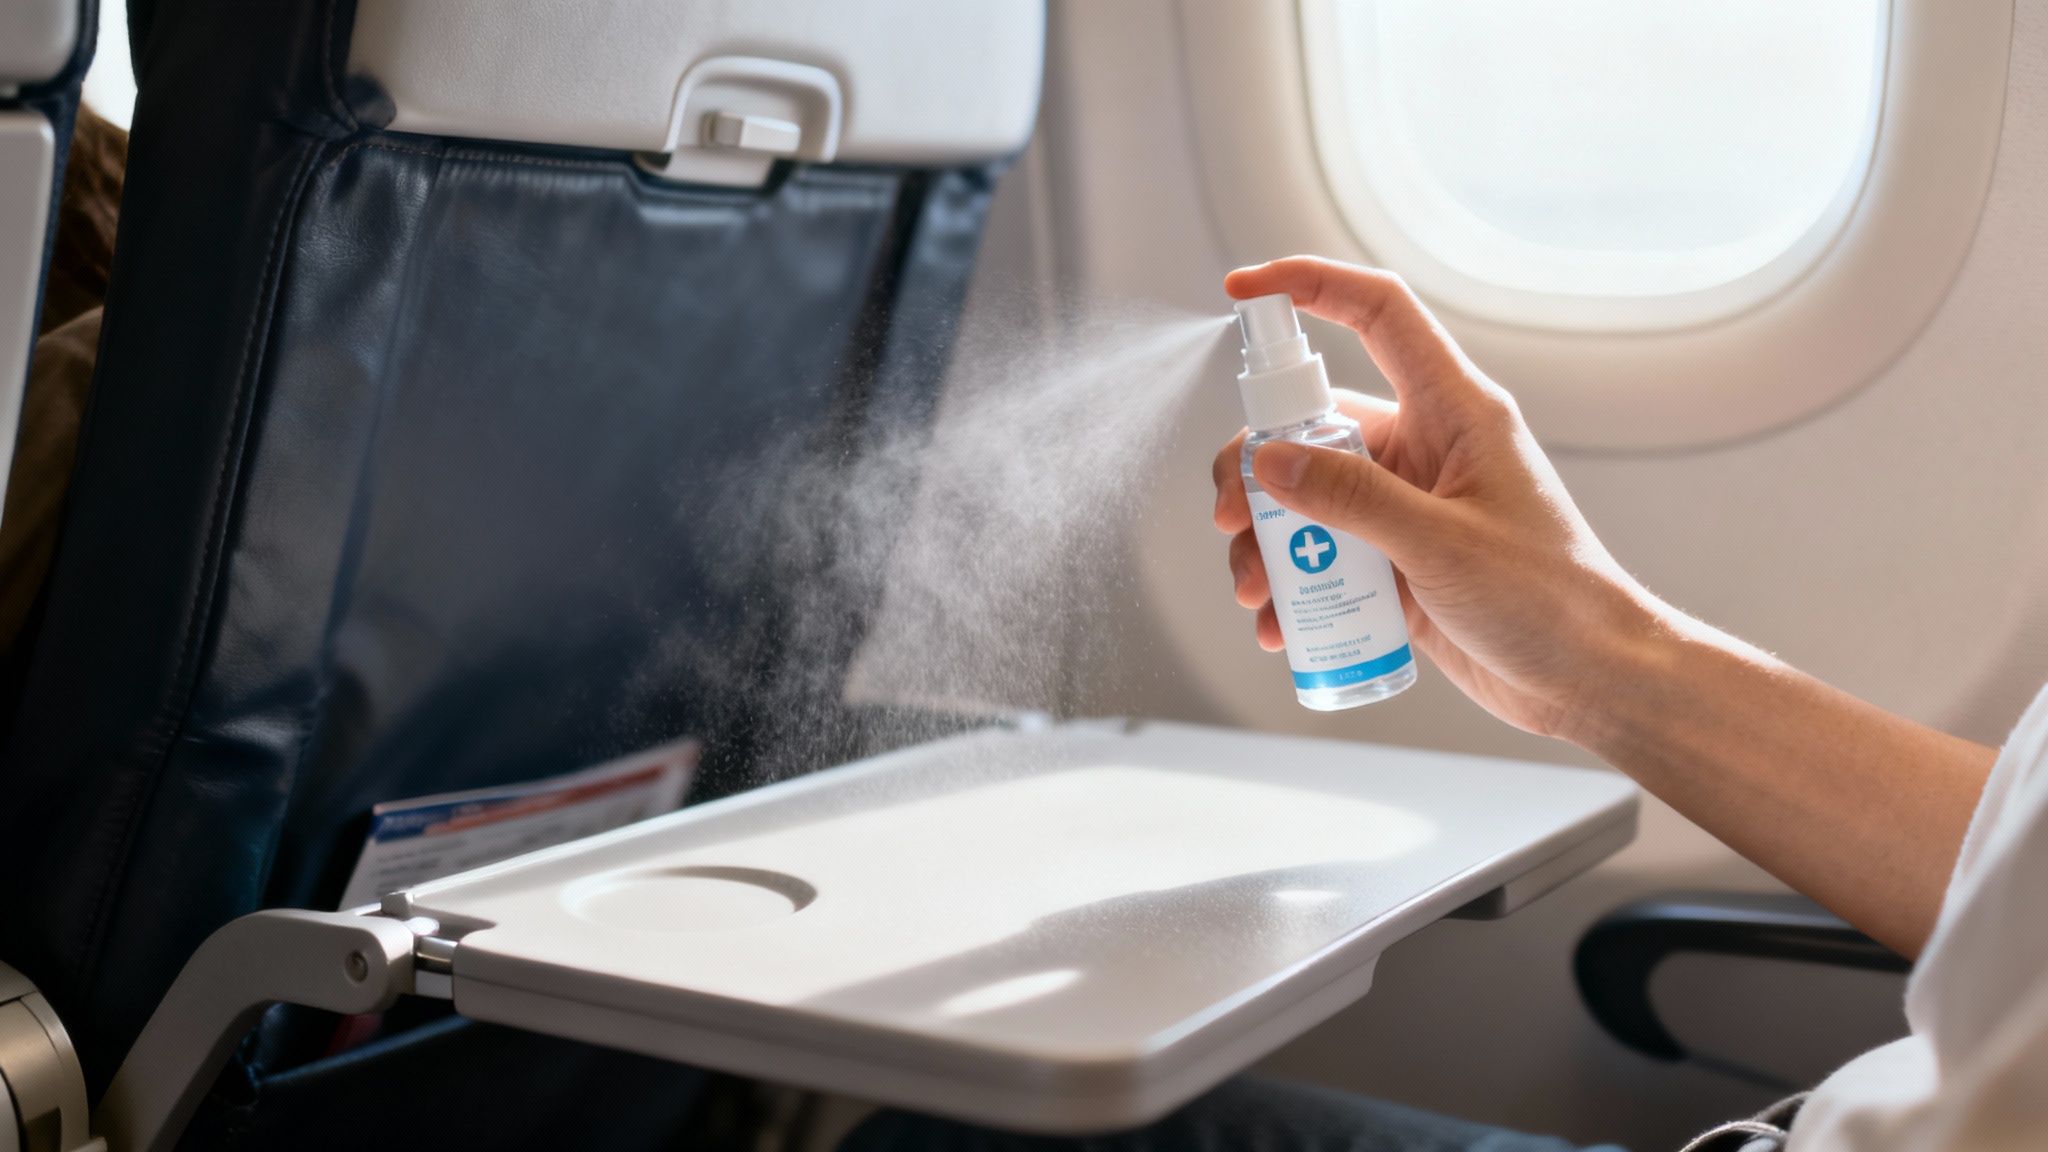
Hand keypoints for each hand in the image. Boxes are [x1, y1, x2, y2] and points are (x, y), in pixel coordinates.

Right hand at [1213, 257, 1655, 738]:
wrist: (1589, 677)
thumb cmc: (1549, 599)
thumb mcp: (1442, 545)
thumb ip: (1353, 499)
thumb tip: (1270, 460)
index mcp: (1454, 410)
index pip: (1377, 313)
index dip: (1311, 285)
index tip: (1242, 291)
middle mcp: (1425, 445)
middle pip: (1311, 421)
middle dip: (1255, 469)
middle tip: (1232, 522)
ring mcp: (1406, 503)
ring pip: (1304, 495)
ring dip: (1266, 540)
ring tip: (1256, 596)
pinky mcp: (1394, 559)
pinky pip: (1322, 552)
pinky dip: (1291, 584)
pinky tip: (1280, 627)